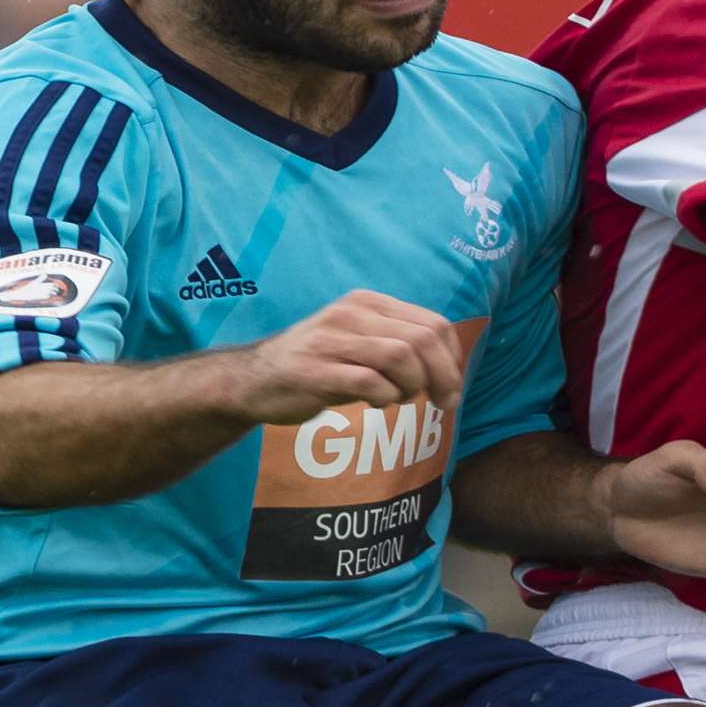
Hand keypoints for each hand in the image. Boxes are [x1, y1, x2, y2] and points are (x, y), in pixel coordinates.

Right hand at [239, 290, 463, 423]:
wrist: (254, 379)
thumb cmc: (318, 364)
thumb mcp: (360, 342)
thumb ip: (398, 344)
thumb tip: (448, 369)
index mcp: (369, 303)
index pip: (434, 323)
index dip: (451, 358)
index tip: (449, 385)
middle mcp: (352, 314)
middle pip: (422, 340)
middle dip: (443, 376)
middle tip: (442, 402)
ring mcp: (332, 340)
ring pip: (401, 356)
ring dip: (413, 386)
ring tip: (400, 398)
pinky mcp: (315, 370)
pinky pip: (369, 382)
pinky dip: (385, 397)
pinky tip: (377, 403)